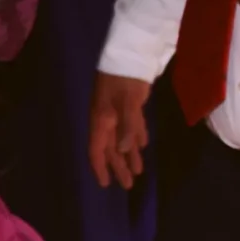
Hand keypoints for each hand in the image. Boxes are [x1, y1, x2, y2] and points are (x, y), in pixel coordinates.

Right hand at [88, 71, 149, 189]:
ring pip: (121, 139)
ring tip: (137, 172)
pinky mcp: (129, 106)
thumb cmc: (125, 79)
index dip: (100, 167)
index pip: (97, 149)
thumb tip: (126, 151)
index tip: (105, 184)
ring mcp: (117, 113)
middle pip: (111, 148)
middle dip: (118, 166)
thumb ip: (128, 126)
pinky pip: (131, 127)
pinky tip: (141, 146)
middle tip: (127, 185)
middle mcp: (107, 120)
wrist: (129, 55)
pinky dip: (136, 138)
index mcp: (102, 120)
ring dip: (129, 156)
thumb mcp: (127, 102)